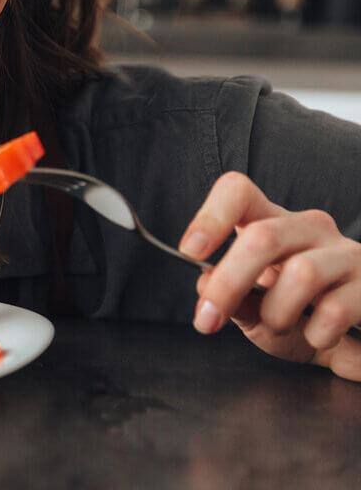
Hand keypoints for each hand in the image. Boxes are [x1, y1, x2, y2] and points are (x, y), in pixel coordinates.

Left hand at [179, 172, 360, 380]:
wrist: (357, 340)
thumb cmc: (303, 315)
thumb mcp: (258, 311)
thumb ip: (233, 298)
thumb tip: (205, 282)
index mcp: (272, 225)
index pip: (239, 193)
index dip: (211, 217)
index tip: (190, 251)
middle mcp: (310, 229)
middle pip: (262, 237)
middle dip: (228, 283)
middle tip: (208, 319)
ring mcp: (345, 253)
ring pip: (301, 273)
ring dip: (278, 313)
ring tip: (281, 327)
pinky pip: (336, 309)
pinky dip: (317, 334)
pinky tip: (320, 338)